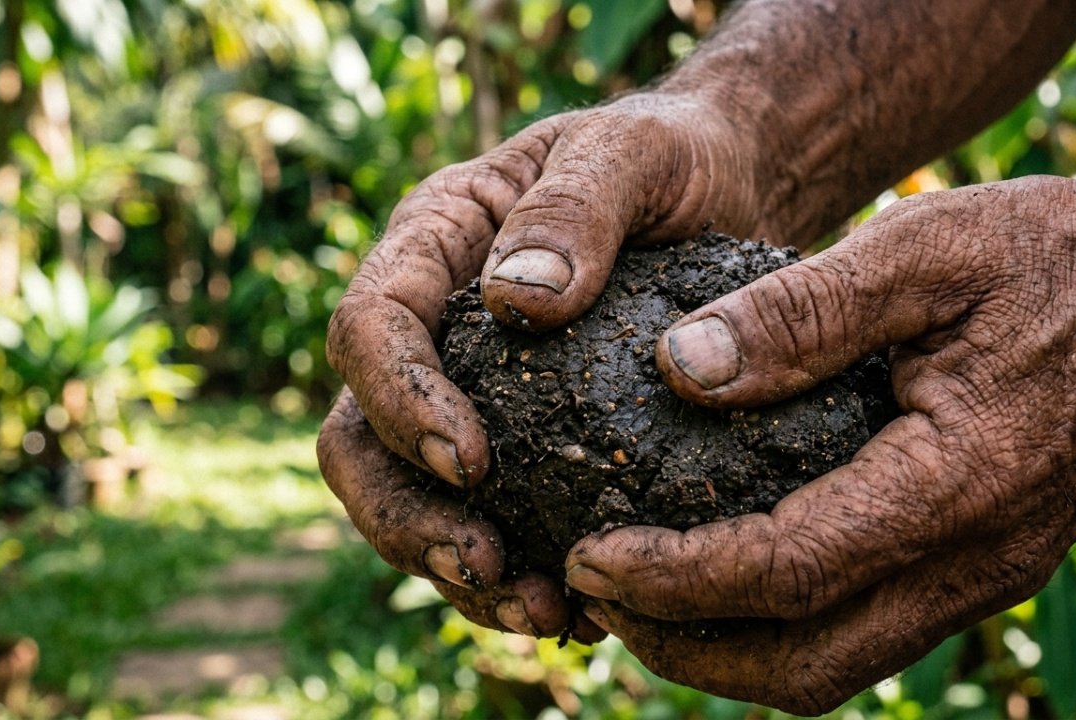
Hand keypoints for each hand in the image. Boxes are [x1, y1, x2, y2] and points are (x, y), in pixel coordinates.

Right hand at [320, 92, 767, 634]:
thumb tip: (518, 302)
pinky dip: (514, 575)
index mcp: (433, 241)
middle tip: (488, 567)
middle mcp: (432, 324)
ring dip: (455, 568)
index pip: (369, 326)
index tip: (470, 462)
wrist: (718, 188)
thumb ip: (574, 209)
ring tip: (545, 613)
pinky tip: (580, 613)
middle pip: (356, 434)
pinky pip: (484, 519)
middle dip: (407, 514)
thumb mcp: (630, 154)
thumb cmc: (668, 158)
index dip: (399, 401)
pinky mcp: (519, 440)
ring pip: (407, 496)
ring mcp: (467, 388)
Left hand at [565, 171, 1075, 712]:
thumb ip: (802, 313)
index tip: (590, 555)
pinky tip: (726, 574)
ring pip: (833, 665)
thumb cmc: (1056, 257)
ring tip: (642, 600)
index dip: (674, 578)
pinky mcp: (981, 565)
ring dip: (727, 651)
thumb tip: (680, 367)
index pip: (785, 573)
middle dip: (684, 647)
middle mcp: (971, 559)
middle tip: (597, 596)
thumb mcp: (926, 250)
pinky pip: (863, 631)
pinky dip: (780, 626)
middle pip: (804, 664)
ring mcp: (983, 575)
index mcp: (955, 484)